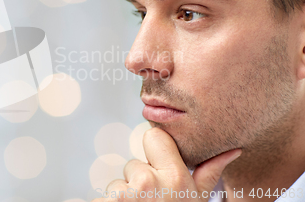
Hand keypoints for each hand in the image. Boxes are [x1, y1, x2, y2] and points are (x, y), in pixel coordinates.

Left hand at [92, 127, 240, 200]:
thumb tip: (232, 149)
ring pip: (118, 183)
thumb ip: (210, 172)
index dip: (156, 150)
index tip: (160, 166)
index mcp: (174, 176)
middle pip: (133, 163)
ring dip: (125, 197)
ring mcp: (124, 195)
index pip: (152, 136)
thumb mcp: (198, 201)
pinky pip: (100, 198)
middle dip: (139, 181)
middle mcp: (148, 181)